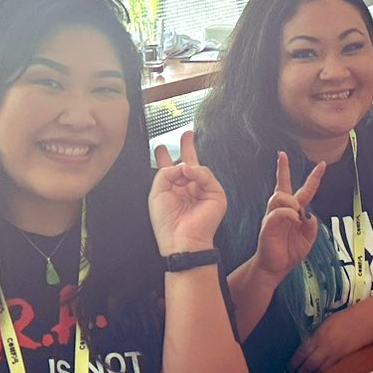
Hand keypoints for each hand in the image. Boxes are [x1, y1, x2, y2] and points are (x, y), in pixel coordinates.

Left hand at [149, 130, 226, 253]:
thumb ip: (165, 173)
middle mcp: (189, 189)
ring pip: (196, 167)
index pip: (171, 170)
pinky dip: (196, 172)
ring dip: (185, 167)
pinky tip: (188, 173)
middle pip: (189, 163)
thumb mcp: (157, 193)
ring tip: (180, 172)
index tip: (159, 147)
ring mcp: (203, 191)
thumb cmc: (167, 223)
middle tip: (187, 133)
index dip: (165, 158)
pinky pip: (206, 175)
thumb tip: (181, 164)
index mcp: (174, 191)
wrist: (182, 240)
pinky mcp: (216, 194)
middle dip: (187, 147)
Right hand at [253, 152, 325, 279]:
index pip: (304, 190)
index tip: (322, 164)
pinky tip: (294, 220)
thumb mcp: (308, 238)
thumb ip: (311, 225)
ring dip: (291, 201)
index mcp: (294, 211)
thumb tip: (308, 214)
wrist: (275, 267)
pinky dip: (288, 214)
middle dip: (282, 169)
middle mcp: (282, 210)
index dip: (313, 177)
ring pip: (280, 196)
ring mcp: (273, 216)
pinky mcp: (267, 225)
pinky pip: (278, 213)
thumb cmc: (290, 251)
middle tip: (282, 155)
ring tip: (296, 212)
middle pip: (282, 185)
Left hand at [289, 300, 372, 372]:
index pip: (302, 352)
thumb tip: (309, 345)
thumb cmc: (347, 318)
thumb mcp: (327, 323)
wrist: (365, 320)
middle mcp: (325, 346)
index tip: (288, 370)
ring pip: (319, 370)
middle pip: (309, 365)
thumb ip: (317, 335)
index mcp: (318, 335)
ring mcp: (335, 354)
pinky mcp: (344, 359)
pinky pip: (331, 370)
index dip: (294, 363)